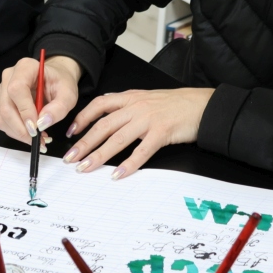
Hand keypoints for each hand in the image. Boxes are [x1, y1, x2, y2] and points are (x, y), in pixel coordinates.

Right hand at [0, 55, 81, 146]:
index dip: (24, 111)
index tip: (36, 128)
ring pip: (2, 118)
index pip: (16, 89)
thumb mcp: (68, 94)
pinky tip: (31, 134)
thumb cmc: (61, 83)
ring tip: (38, 139)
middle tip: (39, 140)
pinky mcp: (0, 102)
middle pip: (6, 107)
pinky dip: (16, 133)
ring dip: (19, 133)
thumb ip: (59, 108)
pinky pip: (3, 122)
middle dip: (22, 129)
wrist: (55, 79)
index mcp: (25, 67)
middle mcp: (8, 77)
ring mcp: (2, 90)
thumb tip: (43, 123)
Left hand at [62, 88, 213, 179]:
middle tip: (70, 158)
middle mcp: (136, 107)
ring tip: (86, 167)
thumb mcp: (147, 98)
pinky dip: (128, 165)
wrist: (202, 105)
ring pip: (117, 139)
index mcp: (130, 98)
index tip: (70, 132)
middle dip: (84, 143)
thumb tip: (106, 115)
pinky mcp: (162, 132)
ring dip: (98, 155)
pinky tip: (118, 174)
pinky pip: (141, 151)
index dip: (82, 118)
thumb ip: (127, 105)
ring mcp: (148, 119)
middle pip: (103, 126)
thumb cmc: (175, 104)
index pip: (99, 105)